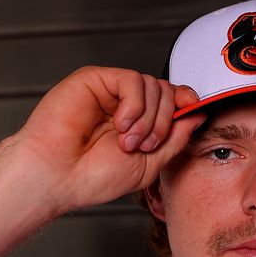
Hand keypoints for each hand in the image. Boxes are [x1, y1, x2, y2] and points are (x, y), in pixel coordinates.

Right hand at [7, 67, 204, 215]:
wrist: (58, 176)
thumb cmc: (93, 177)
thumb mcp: (150, 164)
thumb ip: (175, 139)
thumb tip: (197, 114)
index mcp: (138, 123)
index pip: (172, 101)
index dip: (185, 104)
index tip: (192, 112)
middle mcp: (125, 105)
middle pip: (167, 91)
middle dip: (164, 120)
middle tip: (145, 145)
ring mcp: (110, 91)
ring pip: (153, 85)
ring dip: (148, 118)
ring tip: (128, 142)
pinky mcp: (94, 80)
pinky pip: (132, 80)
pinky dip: (134, 104)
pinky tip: (120, 124)